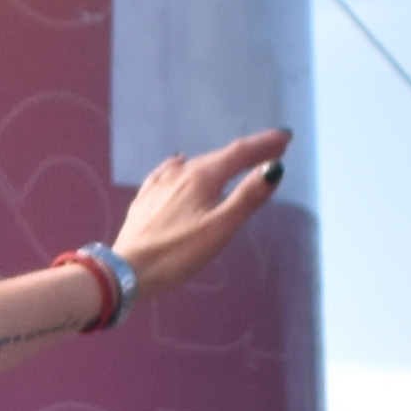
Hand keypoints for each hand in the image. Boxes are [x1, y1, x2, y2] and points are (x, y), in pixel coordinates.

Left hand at [109, 128, 294, 300]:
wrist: (125, 272)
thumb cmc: (177, 254)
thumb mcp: (220, 228)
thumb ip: (248, 197)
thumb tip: (274, 168)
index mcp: (202, 177)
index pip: (240, 153)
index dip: (264, 145)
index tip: (285, 138)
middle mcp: (180, 173)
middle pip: (220, 157)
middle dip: (248, 152)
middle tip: (272, 149)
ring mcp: (160, 185)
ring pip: (196, 165)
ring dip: (220, 161)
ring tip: (236, 161)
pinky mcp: (145, 199)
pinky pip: (170, 173)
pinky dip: (186, 167)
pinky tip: (179, 163)